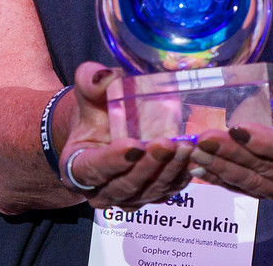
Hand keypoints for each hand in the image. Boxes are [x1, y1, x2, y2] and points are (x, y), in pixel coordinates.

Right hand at [61, 62, 196, 209]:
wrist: (110, 127)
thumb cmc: (98, 110)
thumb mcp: (90, 91)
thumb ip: (91, 81)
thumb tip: (104, 76)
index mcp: (78, 167)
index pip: (94, 169)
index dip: (114, 160)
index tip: (134, 145)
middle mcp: (101, 190)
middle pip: (125, 185)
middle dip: (148, 166)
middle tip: (166, 144)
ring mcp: (128, 197)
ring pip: (149, 191)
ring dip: (168, 171)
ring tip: (185, 148)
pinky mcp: (151, 195)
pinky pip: (168, 192)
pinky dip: (182, 176)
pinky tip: (194, 158)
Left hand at [188, 55, 272, 201]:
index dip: (265, 141)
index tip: (236, 128)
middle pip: (267, 167)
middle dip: (233, 154)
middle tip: (204, 139)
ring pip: (253, 182)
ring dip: (222, 168)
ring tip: (196, 153)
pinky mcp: (272, 196)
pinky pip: (244, 190)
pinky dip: (220, 179)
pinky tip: (198, 168)